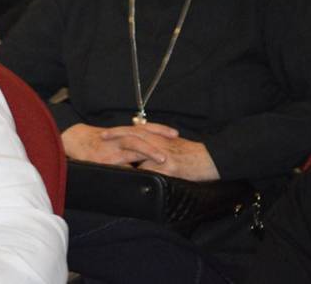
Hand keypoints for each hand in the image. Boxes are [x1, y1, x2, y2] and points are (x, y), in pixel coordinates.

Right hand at [61, 122, 178, 165]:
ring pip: (132, 146)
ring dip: (148, 151)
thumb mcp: (115, 139)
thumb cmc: (98, 141)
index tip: (174, 134)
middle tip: (173, 144)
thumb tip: (149, 154)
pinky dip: (129, 168)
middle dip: (158, 139)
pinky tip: (140, 175)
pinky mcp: (103, 159)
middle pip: (142, 135)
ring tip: (162, 159)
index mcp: (124, 133)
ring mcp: (112, 148)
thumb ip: (130, 145)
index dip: (160, 130)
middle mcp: (120, 138)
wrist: (75, 140)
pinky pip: (119, 164)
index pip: (145, 128)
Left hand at [100, 127, 219, 180]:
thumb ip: (155, 143)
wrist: (210, 159)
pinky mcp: (169, 167)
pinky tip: (129, 179)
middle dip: (116, 136)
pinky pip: (151, 171)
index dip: (119, 131)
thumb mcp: (171, 144)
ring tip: (109, 159)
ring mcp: (162, 155)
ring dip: (124, 156)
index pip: (135, 131)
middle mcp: (158, 143)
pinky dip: (140, 174)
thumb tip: (141, 147)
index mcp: (158, 137)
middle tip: (101, 137)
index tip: (105, 133)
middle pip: (132, 136)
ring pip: (139, 153)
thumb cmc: (190, 154)